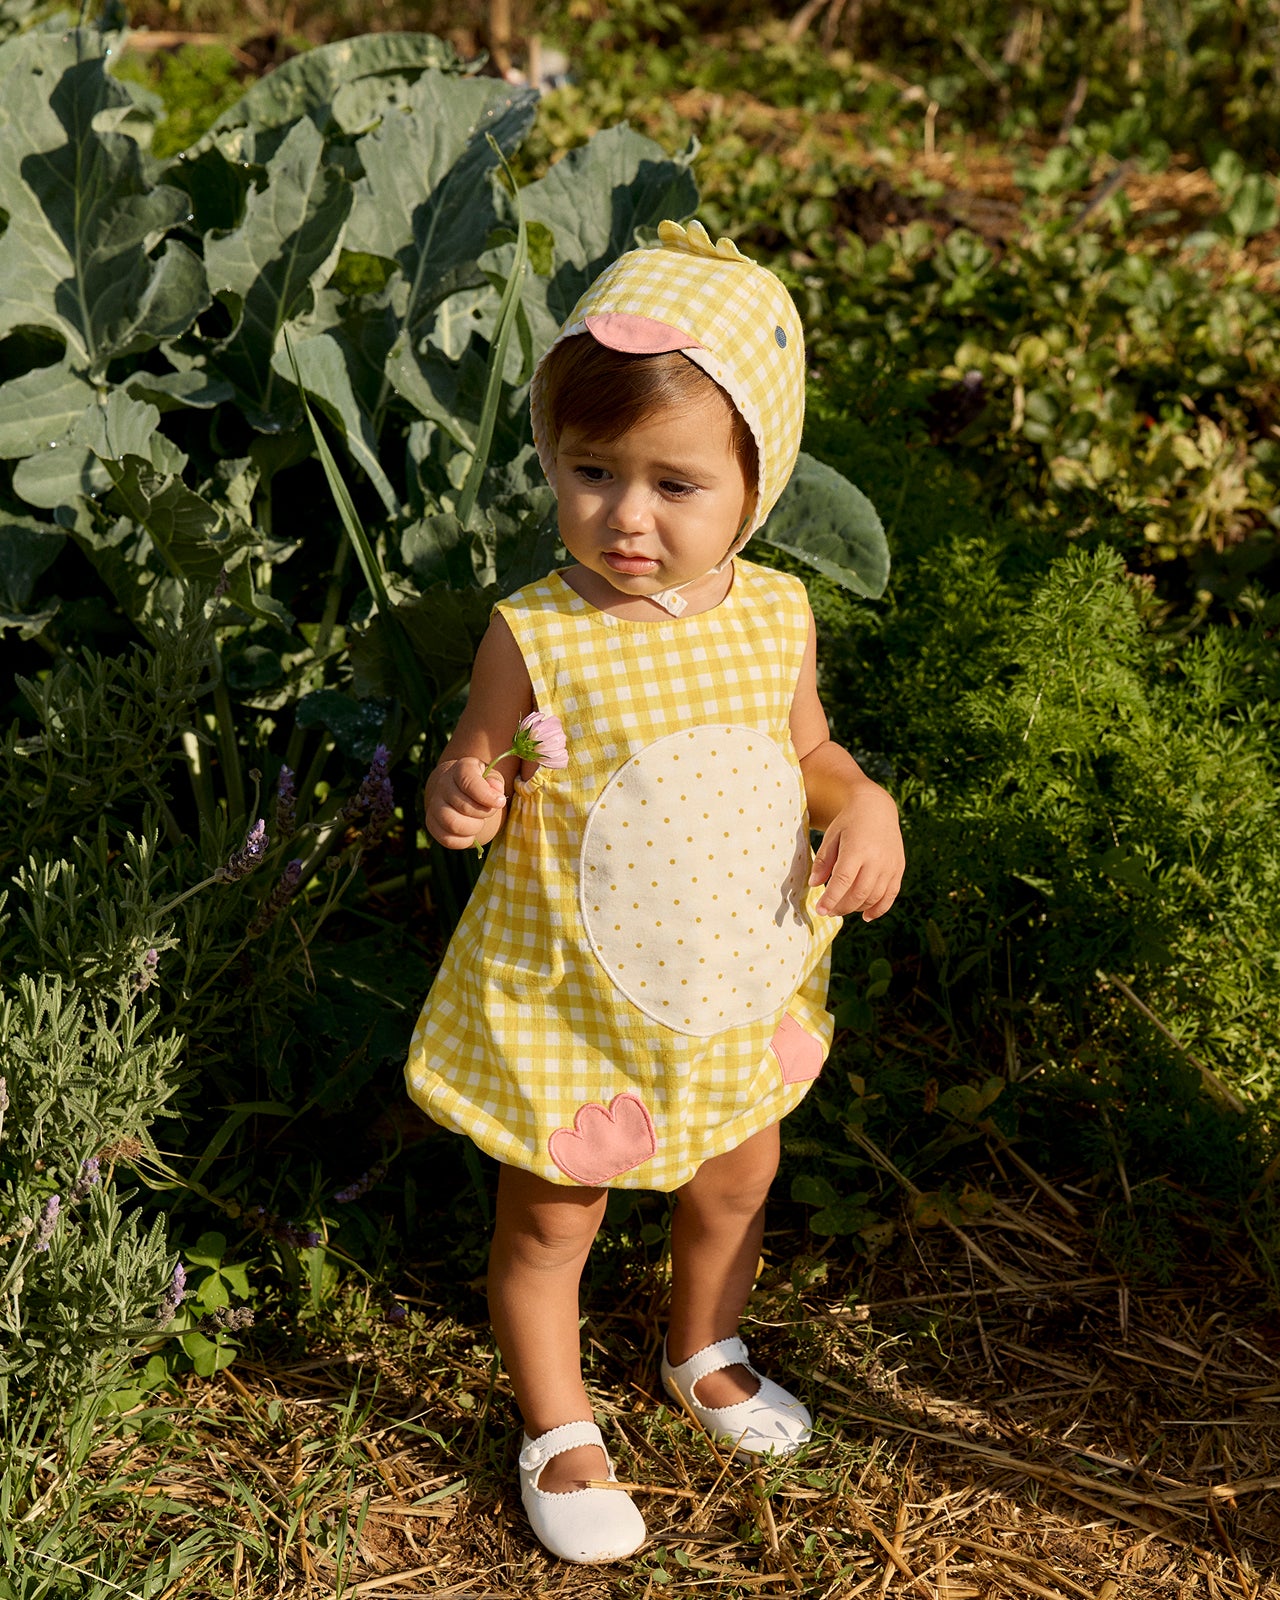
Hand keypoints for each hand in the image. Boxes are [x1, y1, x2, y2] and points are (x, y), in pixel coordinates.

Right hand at [424, 757, 507, 849]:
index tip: (500, 802)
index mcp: (460, 769)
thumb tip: (496, 790)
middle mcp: (443, 784)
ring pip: (452, 823)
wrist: (459, 791)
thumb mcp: (492, 778)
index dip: (486, 796)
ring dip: (473, 828)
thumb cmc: (481, 784)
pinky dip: (463, 841)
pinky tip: (470, 833)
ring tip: (479, 823)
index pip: (468, 781)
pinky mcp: (431, 822)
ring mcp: (434, 804)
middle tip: (489, 812)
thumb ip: (496, 783)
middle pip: (463, 806)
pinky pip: (446, 838)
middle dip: (483, 813)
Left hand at [808, 779, 903, 919]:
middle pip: (859, 893)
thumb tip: (814, 884)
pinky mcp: (898, 869)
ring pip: (874, 897)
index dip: (831, 898)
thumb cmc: (849, 822)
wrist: (877, 809)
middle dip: (841, 907)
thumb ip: (823, 861)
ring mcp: (890, 865)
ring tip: (842, 908)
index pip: (843, 880)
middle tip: (829, 911)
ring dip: (856, 908)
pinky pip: (890, 896)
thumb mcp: (831, 836)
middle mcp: (876, 859)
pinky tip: (866, 916)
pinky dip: (879, 909)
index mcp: (857, 849)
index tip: (820, 910)